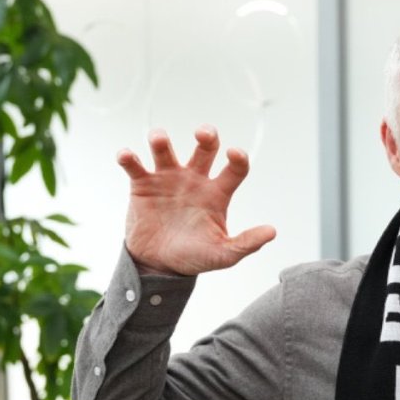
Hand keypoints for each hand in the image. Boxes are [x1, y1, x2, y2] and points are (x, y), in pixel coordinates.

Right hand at [117, 126, 275, 275]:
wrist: (159, 265)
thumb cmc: (195, 257)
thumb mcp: (223, 254)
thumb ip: (247, 243)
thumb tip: (272, 231)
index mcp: (217, 194)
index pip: (235, 169)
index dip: (238, 158)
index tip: (234, 153)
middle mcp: (195, 180)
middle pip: (204, 148)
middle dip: (206, 137)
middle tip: (203, 134)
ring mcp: (168, 180)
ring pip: (165, 150)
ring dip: (161, 141)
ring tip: (159, 140)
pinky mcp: (142, 185)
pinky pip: (134, 165)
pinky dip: (129, 157)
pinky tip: (127, 156)